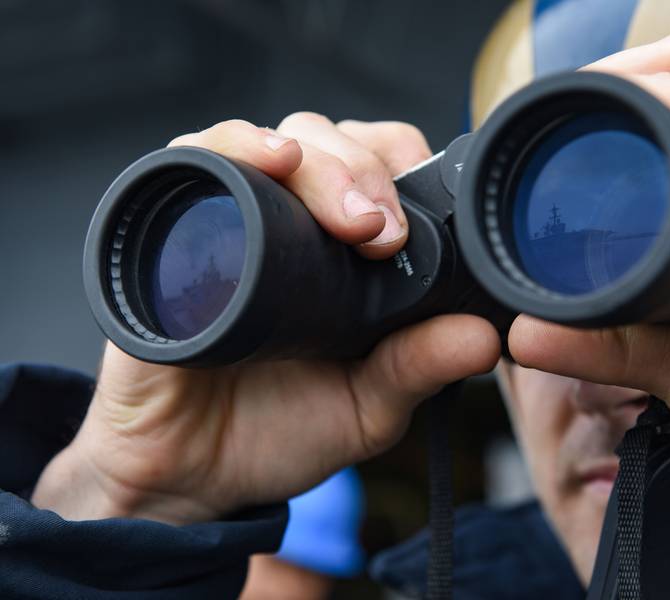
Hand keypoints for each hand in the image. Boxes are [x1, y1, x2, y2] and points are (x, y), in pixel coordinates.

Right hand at [33, 117, 500, 524]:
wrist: (190, 474)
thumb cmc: (281, 430)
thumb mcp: (367, 406)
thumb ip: (419, 369)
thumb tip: (486, 337)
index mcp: (344, 250)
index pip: (383, 166)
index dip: (407, 173)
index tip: (417, 226)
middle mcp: (289, 221)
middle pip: (332, 145)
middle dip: (366, 173)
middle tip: (380, 232)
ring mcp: (230, 217)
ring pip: (276, 143)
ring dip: (319, 161)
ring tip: (345, 215)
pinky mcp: (169, 229)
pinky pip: (195, 162)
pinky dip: (234, 148)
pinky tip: (271, 162)